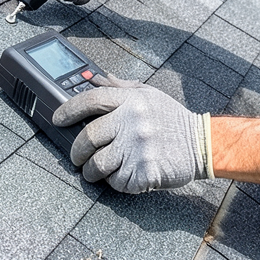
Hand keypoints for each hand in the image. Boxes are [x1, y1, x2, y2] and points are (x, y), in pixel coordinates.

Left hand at [52, 74, 212, 193]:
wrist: (201, 144)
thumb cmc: (171, 119)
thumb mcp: (148, 94)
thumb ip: (119, 87)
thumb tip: (94, 77)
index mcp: (132, 100)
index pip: (91, 100)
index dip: (68, 109)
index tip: (57, 118)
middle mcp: (133, 122)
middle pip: (88, 137)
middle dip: (76, 151)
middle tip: (76, 157)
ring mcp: (138, 149)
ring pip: (98, 165)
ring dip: (91, 172)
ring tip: (94, 171)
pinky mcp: (145, 172)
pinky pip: (117, 182)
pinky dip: (115, 182)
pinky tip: (122, 175)